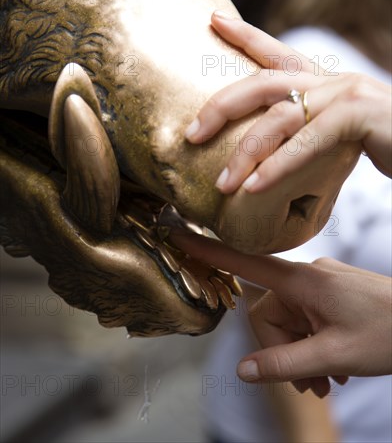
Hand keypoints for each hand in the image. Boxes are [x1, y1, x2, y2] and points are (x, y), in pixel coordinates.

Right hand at [171, 231, 391, 396]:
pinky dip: (313, 344)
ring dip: (301, 353)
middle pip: (271, 315)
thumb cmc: (388, 333)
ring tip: (328, 381)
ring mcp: (319, 284)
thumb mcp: (334, 355)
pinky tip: (333, 368)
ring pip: (289, 321)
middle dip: (284, 352)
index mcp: (303, 281)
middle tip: (312, 385)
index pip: (246, 262)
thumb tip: (242, 371)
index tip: (180, 233)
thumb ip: (285, 364)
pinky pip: (307, 318)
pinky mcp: (329, 293)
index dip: (210, 251)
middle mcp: (307, 277)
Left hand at [185, 11, 391, 192]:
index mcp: (324, 82)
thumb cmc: (386, 143)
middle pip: (262, 82)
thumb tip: (270, 156)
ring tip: (222, 184)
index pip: (277, 53)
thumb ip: (309, 132)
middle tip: (191, 134)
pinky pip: (308, 140)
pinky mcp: (359, 114)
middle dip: (221, 107)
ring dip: (245, 152)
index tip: (212, 20)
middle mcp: (331, 80)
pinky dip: (278, 166)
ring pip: (280, 117)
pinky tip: (254, 188)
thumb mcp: (340, 133)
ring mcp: (346, 93)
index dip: (244, 34)